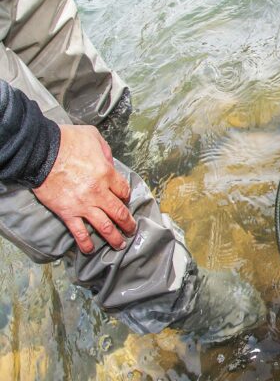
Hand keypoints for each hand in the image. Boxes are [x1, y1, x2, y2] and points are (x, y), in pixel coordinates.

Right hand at [32, 125, 136, 253]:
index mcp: (107, 174)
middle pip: (119, 213)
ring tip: (119, 245)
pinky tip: (90, 249)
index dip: (126, 197)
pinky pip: (79, 232)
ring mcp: (83, 205)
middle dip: (128, 224)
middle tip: (132, 230)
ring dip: (114, 238)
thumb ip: (105, 151)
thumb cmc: (66, 141)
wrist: (40, 152)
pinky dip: (86, 242)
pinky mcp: (67, 212)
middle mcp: (99, 192)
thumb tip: (109, 162)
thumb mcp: (93, 137)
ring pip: (104, 226)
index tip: (125, 200)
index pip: (124, 190)